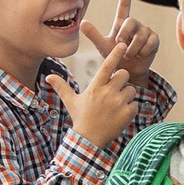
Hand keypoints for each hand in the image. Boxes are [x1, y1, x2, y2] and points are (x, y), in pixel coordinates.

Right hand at [51, 0, 146, 151]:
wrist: (89, 139)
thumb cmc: (80, 118)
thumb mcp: (70, 101)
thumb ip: (61, 87)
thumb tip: (48, 77)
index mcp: (95, 87)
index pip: (107, 66)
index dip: (115, 54)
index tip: (122, 45)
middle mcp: (107, 92)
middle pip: (124, 74)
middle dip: (122, 80)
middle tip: (115, 91)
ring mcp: (118, 103)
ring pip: (131, 90)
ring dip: (126, 96)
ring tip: (116, 106)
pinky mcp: (127, 113)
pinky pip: (135, 104)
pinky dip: (130, 110)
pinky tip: (120, 116)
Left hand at [81, 0, 159, 77]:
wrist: (128, 71)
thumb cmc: (115, 56)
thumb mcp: (102, 46)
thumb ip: (93, 34)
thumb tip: (82, 22)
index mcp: (122, 23)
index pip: (124, 6)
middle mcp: (135, 24)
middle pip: (131, 22)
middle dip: (125, 34)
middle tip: (120, 45)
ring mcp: (146, 31)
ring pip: (141, 35)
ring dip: (133, 48)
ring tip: (129, 55)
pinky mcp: (155, 40)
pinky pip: (150, 42)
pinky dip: (143, 51)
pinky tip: (140, 55)